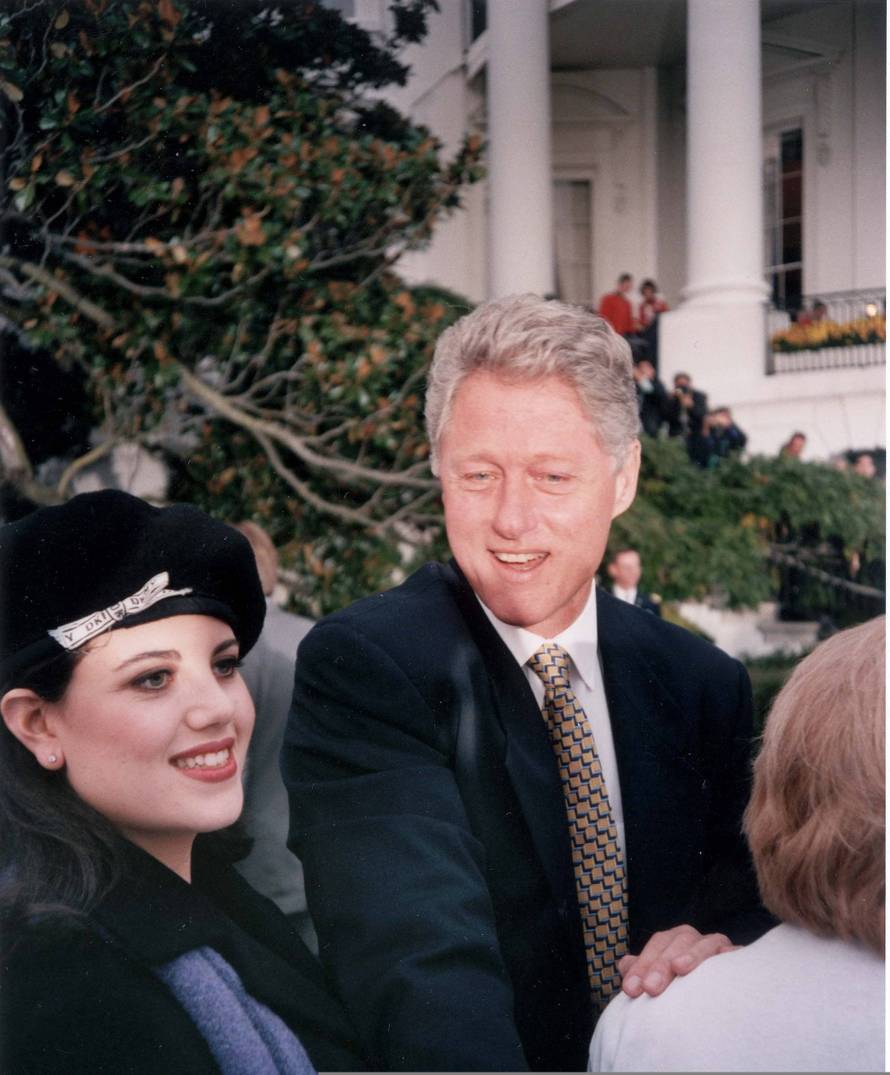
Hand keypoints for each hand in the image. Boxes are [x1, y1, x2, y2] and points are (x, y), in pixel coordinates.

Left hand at [618, 924, 736, 997]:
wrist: (716, 1001)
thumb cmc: (681, 990)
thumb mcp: (659, 980)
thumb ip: (641, 971)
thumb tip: (625, 965)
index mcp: (675, 941)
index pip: (657, 945)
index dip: (643, 964)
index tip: (631, 989)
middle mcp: (696, 940)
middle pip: (678, 941)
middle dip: (661, 963)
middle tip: (650, 988)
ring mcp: (719, 947)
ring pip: (706, 942)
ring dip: (692, 954)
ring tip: (679, 968)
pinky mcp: (739, 959)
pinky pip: (737, 953)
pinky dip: (730, 954)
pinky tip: (724, 959)